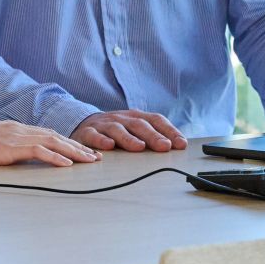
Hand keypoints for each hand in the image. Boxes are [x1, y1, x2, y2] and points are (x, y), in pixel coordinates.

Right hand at [0, 121, 101, 166]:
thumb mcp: (5, 143)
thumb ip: (20, 146)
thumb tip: (34, 154)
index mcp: (24, 130)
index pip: (54, 135)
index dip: (71, 143)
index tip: (86, 152)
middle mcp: (26, 130)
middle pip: (59, 137)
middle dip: (79, 147)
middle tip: (96, 157)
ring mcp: (20, 137)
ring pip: (54, 142)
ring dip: (73, 151)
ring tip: (88, 160)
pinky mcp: (14, 146)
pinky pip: (39, 150)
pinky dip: (55, 156)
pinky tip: (67, 163)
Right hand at [70, 110, 186, 151]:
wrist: (84, 123)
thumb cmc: (115, 130)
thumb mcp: (135, 129)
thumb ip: (154, 136)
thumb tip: (179, 146)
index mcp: (136, 116)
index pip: (156, 120)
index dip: (169, 131)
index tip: (181, 144)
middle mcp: (122, 118)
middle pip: (139, 125)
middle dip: (153, 136)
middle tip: (165, 146)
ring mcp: (105, 124)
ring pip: (118, 129)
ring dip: (129, 138)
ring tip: (139, 147)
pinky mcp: (88, 132)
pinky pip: (94, 135)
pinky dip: (101, 140)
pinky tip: (108, 146)